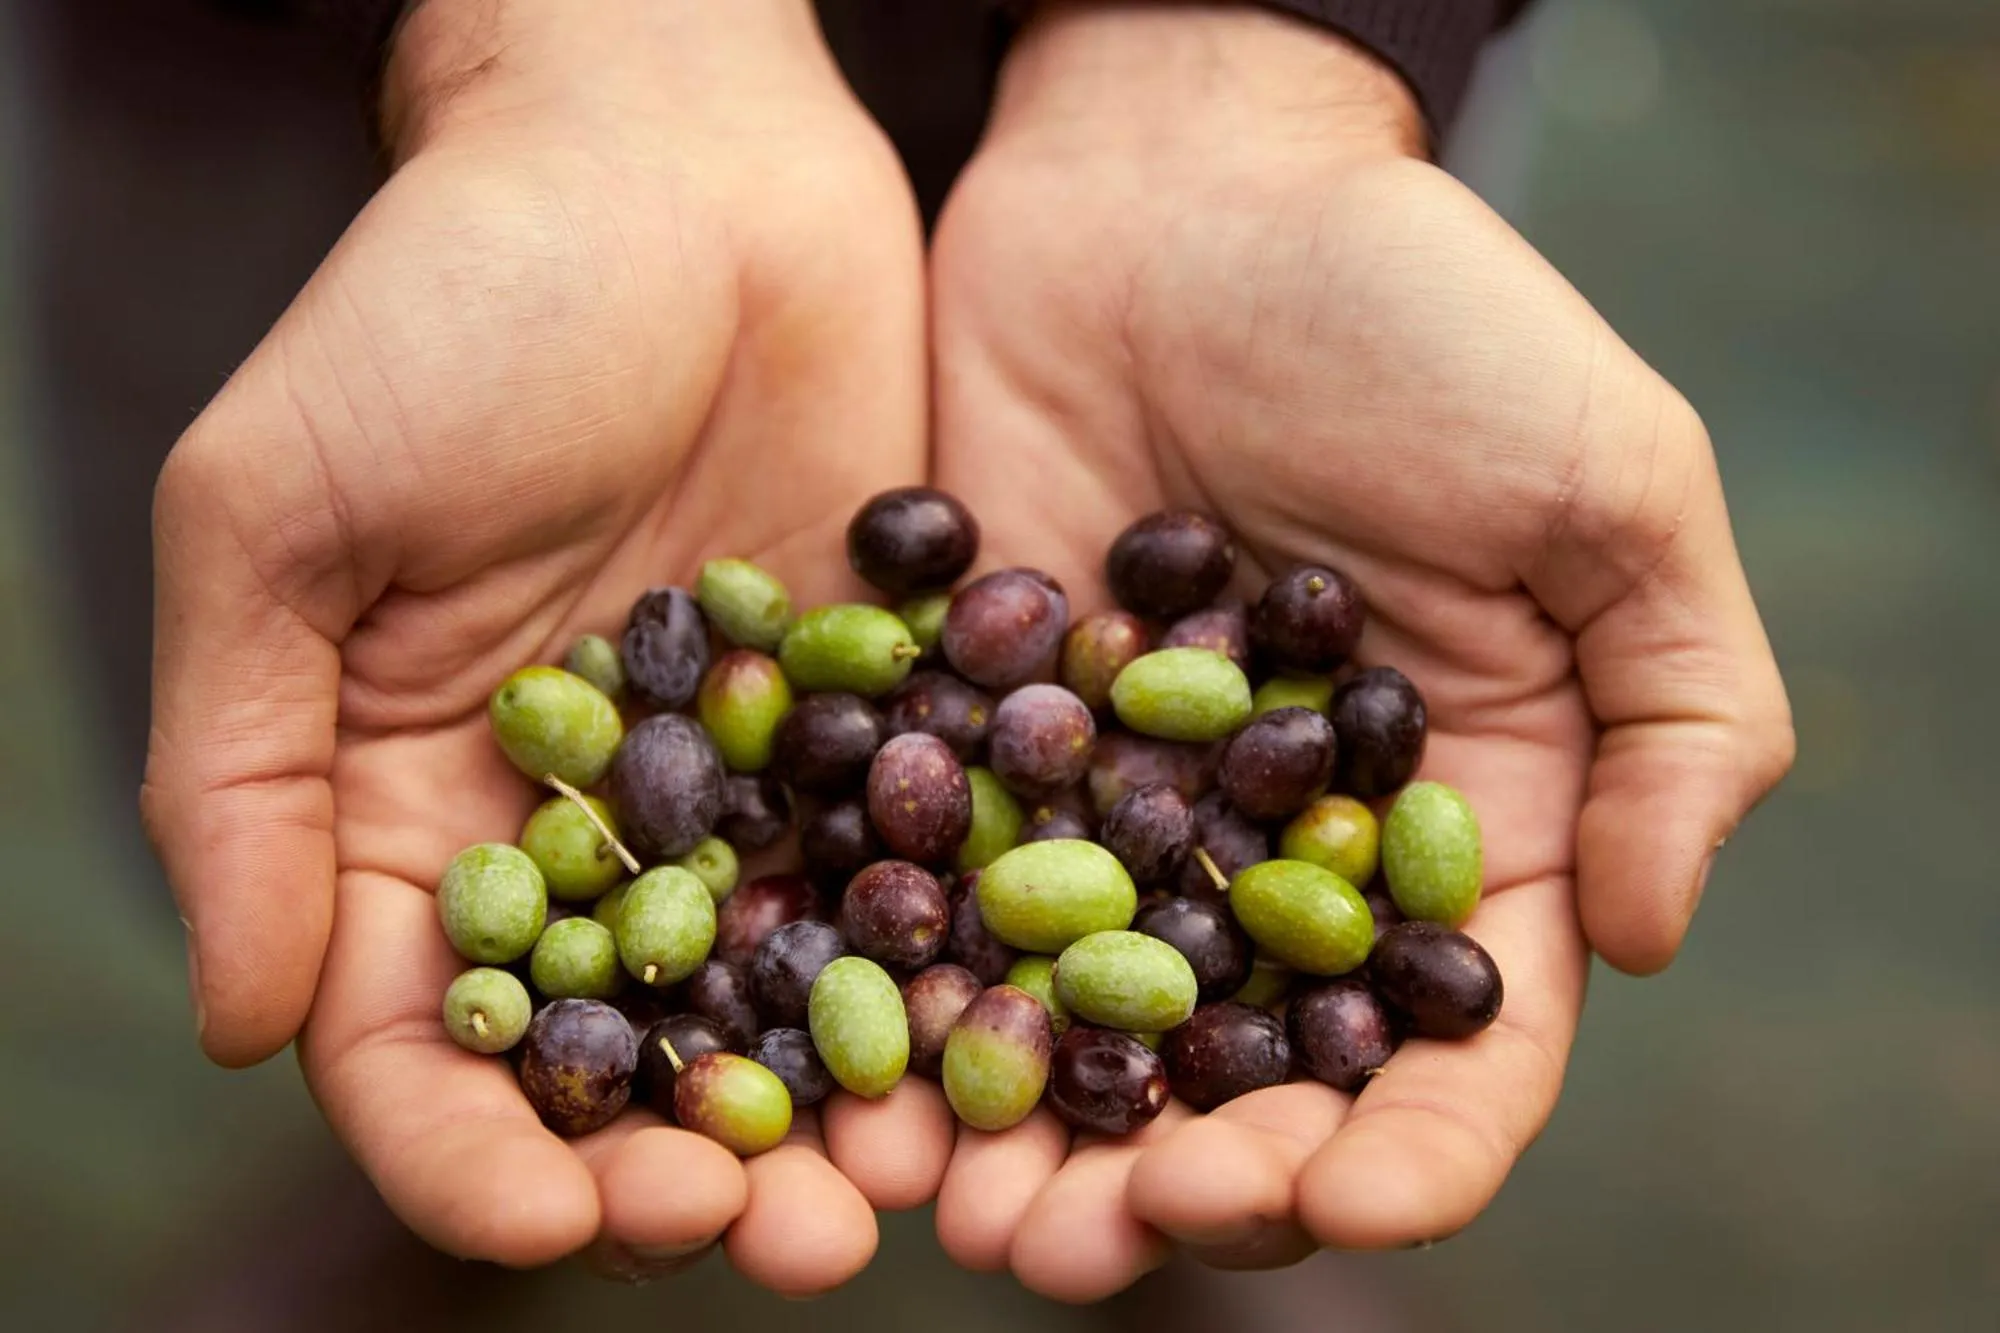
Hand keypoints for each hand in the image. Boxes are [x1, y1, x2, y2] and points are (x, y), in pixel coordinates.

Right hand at [142, 0, 940, 1290]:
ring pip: (793, 996)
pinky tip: (1018, 1036)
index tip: (558, 1219)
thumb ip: (241, 767)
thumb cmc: (446, 301)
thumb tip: (237, 1022)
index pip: (423, 1041)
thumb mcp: (278, 514)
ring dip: (846, 1109)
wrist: (675, 153)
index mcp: (417, 805)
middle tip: (778, 1239)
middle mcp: (594, 826)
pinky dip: (958, 964)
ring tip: (910, 1193)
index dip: (476, 1150)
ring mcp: (753, 780)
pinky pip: (920, 867)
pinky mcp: (889, 716)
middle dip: (692, 1163)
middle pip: (630, 1053)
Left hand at [922, 3, 1793, 1298]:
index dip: (1413, 1153)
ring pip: (1076, 1030)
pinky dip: (900, 996)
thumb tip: (1655, 935)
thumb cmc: (1413, 309)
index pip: (1453, 1049)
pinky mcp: (969, 747)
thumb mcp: (1606, 479)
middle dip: (1188, 1184)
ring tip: (967, 1218)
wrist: (1175, 178)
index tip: (1348, 1203)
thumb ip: (1680, 709)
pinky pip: (933, 901)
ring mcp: (1111, 811)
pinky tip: (854, 1072)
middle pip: (1246, 1082)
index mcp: (1450, 826)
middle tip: (1100, 1237)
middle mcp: (1276, 853)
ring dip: (1024, 1143)